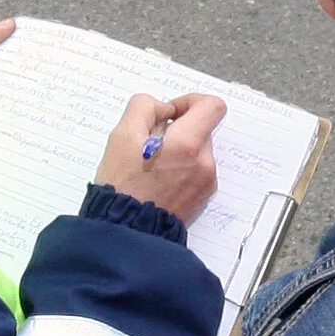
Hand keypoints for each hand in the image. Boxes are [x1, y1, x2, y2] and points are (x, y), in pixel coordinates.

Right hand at [96, 93, 225, 224]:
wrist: (127, 234)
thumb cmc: (122, 185)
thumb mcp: (122, 136)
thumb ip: (144, 108)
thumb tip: (165, 109)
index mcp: (188, 144)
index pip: (212, 106)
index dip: (190, 101)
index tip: (169, 114)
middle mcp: (205, 163)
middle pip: (200, 130)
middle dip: (177, 131)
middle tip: (147, 146)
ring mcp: (207, 183)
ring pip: (197, 152)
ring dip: (178, 152)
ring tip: (149, 168)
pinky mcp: (202, 199)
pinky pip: (196, 172)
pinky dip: (180, 170)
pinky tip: (157, 183)